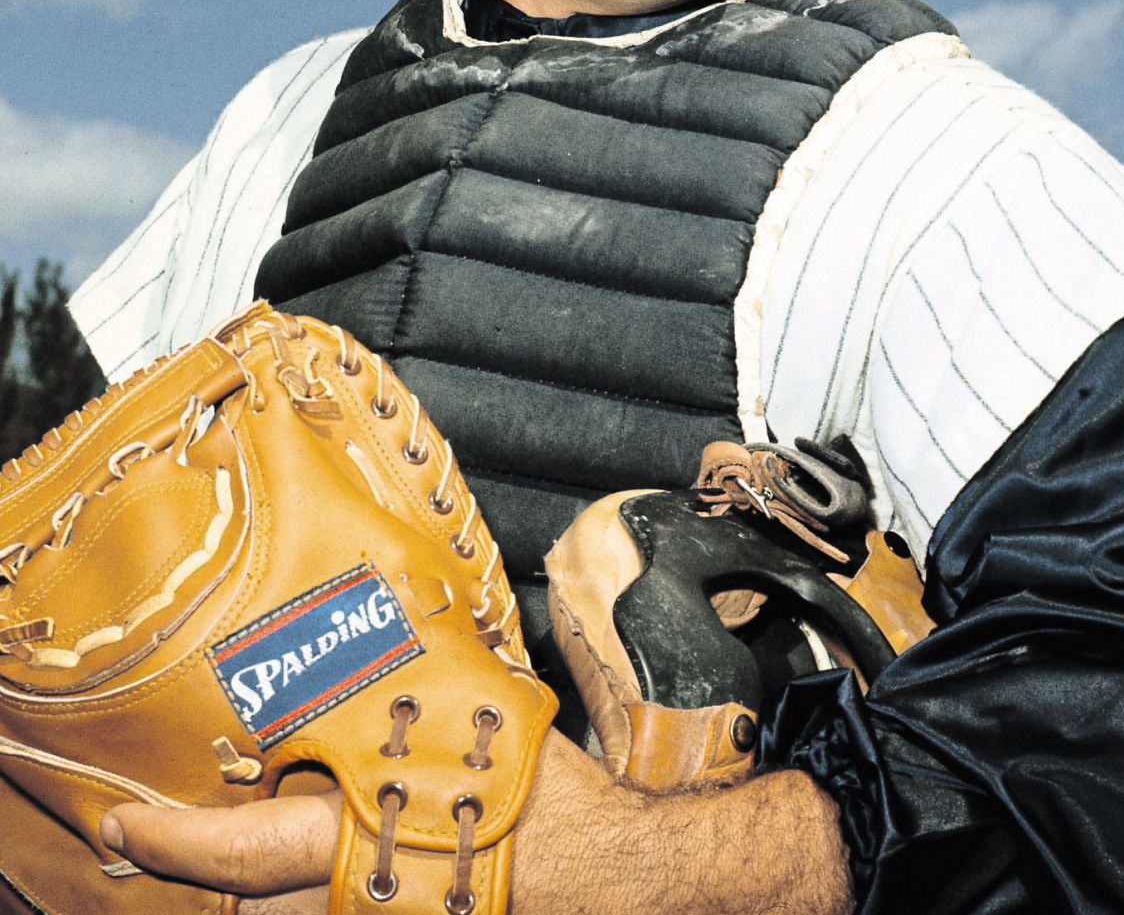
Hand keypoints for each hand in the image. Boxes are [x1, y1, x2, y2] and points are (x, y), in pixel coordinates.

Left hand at [101, 731, 850, 914]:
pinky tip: (302, 872)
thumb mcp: (479, 717)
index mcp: (374, 831)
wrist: (614, 870)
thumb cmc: (548, 791)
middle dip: (197, 872)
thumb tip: (364, 624)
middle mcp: (365, 895)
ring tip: (215, 851)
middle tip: (145, 838)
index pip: (249, 848)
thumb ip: (415, 682)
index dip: (179, 840)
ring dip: (244, 892)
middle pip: (246, 906)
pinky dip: (299, 903)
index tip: (124, 822)